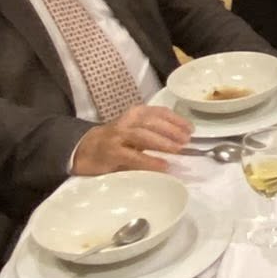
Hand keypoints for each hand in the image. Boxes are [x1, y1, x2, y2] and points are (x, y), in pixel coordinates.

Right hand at [74, 104, 194, 174]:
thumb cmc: (116, 141)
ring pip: (142, 136)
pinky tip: (162, 165)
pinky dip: (149, 161)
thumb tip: (182, 142)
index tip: (191, 129)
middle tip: (186, 140)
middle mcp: (127, 121)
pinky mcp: (111, 153)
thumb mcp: (135, 131)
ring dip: (162, 142)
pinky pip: (132, 156)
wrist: (85, 149)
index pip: (158, 112)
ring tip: (178, 150)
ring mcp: (118, 137)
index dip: (176, 119)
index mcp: (136, 113)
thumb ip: (155, 133)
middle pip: (151, 122)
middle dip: (171, 130)